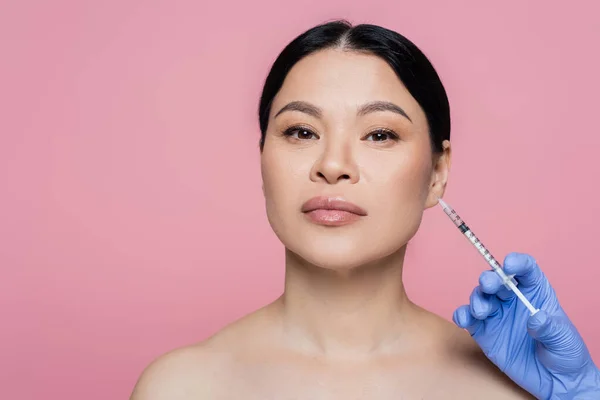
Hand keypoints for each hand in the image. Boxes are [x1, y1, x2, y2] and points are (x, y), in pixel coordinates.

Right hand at [453, 252, 599, 398]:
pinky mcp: (485, 332)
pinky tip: (464, 319)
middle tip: (488, 285)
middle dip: (490, 278)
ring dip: (477, 299)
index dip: (517, 263)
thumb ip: (549, 327)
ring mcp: (497, 315)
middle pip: (497, 280)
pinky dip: (462, 315)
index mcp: (536, 294)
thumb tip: (535, 318)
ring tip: (482, 312)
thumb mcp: (564, 339)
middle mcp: (514, 300)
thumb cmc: (565, 354)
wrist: (555, 382)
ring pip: (480, 296)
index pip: (526, 270)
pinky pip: (468, 318)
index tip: (509, 265)